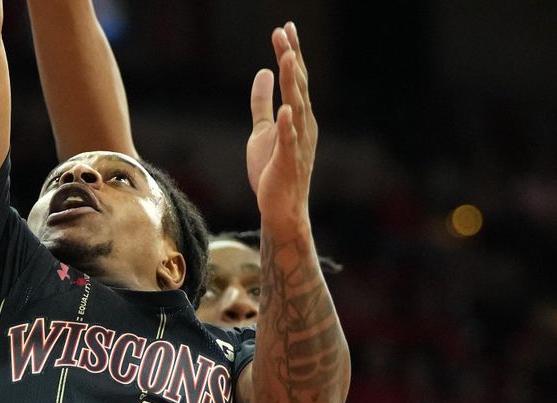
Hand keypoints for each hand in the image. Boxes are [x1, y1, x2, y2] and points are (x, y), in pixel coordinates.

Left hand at [246, 23, 317, 221]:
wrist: (281, 209)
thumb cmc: (273, 171)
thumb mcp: (262, 131)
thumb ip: (262, 102)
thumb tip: (263, 71)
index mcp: (299, 117)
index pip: (296, 80)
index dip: (290, 54)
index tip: (284, 28)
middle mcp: (304, 126)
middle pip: (299, 86)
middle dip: (292, 59)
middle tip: (284, 32)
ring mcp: (299, 144)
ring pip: (297, 108)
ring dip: (294, 84)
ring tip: (288, 58)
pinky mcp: (288, 163)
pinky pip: (289, 142)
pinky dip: (288, 125)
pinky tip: (285, 109)